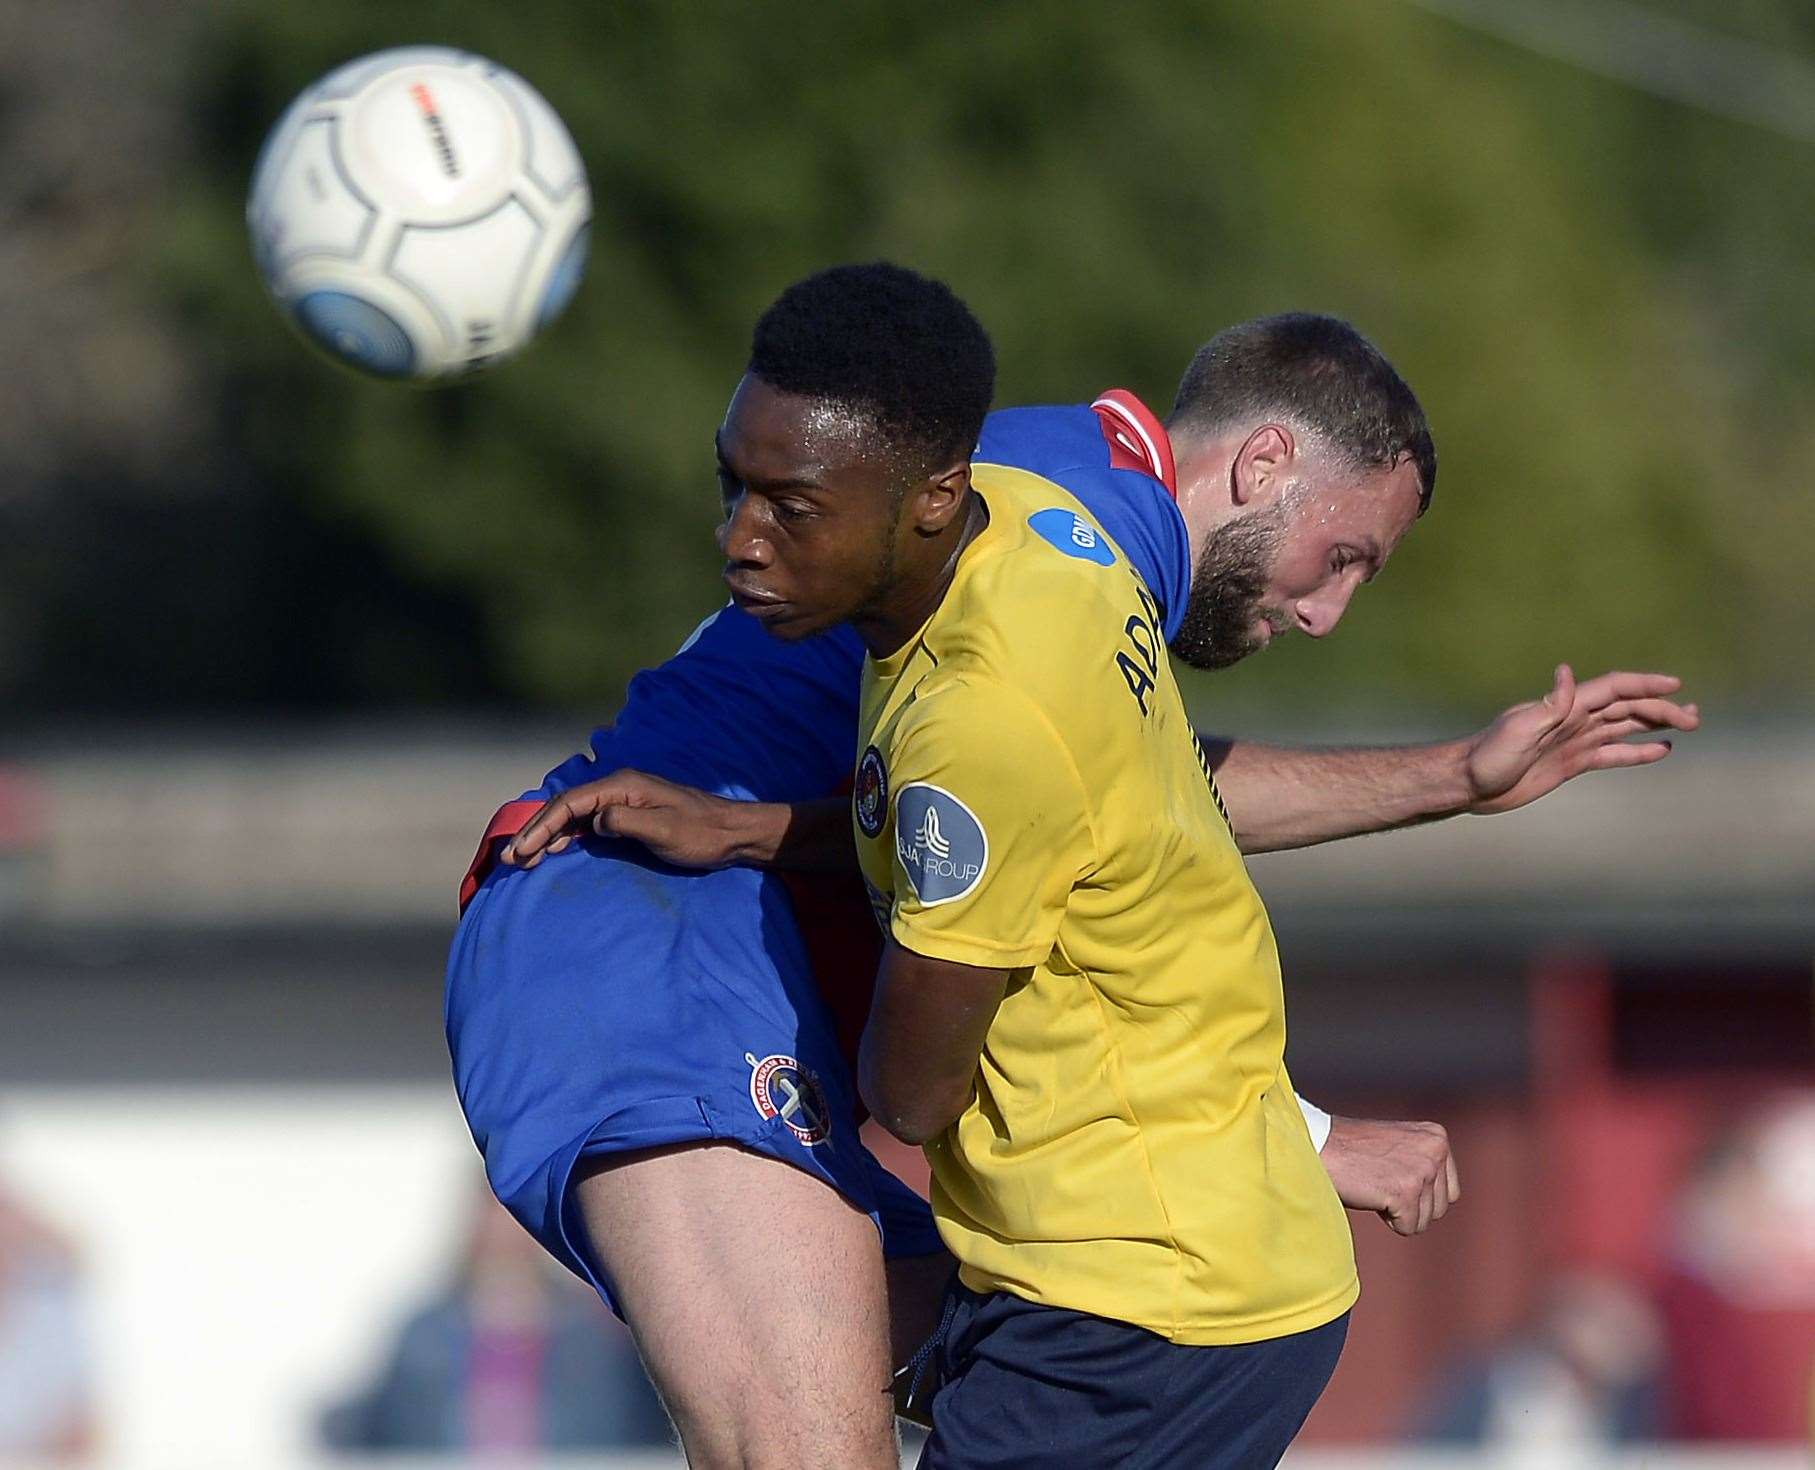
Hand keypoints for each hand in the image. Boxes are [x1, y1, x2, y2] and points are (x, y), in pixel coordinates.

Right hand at [501, 769, 758, 870]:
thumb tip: (594, 820)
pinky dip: (566, 838)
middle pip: (566, 807)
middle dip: (536, 831)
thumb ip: (626, 822)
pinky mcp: (628, 817)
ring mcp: (623, 802)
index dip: (542, 825)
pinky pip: (587, 824)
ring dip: (547, 836)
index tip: (523, 850)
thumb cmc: (702, 834)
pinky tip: (553, 852)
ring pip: (574, 816)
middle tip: (511, 858)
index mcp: (624, 785)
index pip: (571, 803)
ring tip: (523, 859)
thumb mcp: (665, 830)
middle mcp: (619, 788)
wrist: (733, 834)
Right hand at [1321, 1117, 1458, 1235]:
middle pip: (1439, 1208)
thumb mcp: (1399, 1147)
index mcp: (1436, 1136)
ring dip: (1398, 1212)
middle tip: (1379, 1181)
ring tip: (1374, 1185)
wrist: (1317, 1145)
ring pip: (1425, 1220)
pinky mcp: (1406, 1191)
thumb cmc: (1351, 1150)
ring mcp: (1422, 1170)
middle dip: (1410, 1205)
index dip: (1417, 1194)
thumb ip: (1424, 1163)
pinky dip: (1388, 1220)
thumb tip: (1443, 1199)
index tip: (1390, 1176)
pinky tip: (1371, 1194)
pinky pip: (1408, 1227)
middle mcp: (1435, 1150)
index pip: (1449, 1191)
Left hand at [1465, 665, 1698, 815]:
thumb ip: (1549, 705)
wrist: (1468, 784)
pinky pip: (1611, 754)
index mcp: (1565, 707)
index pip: (1613, 689)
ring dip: (1655, 725)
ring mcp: (1573, 741)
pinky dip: (1637, 751)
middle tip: (1694, 717)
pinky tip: (1661, 750)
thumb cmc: (1488, 756)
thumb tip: (1565, 670)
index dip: (1644, 685)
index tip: (1675, 685)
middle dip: (1660, 709)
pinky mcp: (1570, 764)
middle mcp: (1573, 720)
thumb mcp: (1519, 730)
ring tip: (1688, 724)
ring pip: (1624, 728)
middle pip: (1626, 708)